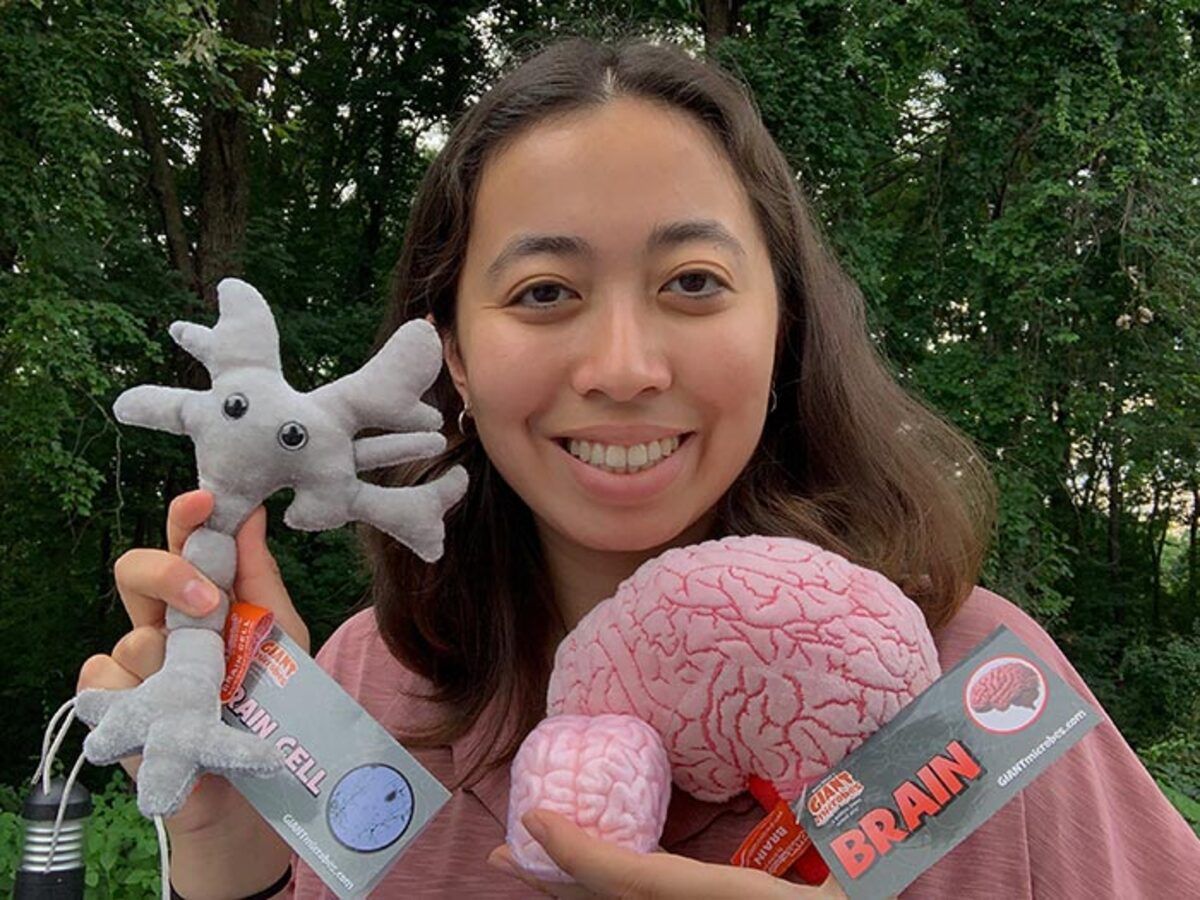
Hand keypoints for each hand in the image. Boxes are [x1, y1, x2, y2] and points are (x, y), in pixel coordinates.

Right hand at [76, 490, 307, 840]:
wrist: (258, 784)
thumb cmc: (273, 705)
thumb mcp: (279, 637)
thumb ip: (260, 578)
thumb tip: (252, 512)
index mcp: (207, 599)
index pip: (187, 545)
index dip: (188, 518)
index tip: (205, 499)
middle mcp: (165, 624)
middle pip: (136, 570)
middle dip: (169, 573)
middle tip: (209, 601)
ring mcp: (137, 664)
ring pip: (133, 634)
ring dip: (176, 663)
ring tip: (212, 697)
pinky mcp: (113, 704)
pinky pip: (105, 676)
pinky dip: (138, 694)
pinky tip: (167, 714)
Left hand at [487, 810, 847, 898]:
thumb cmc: (851, 898)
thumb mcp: (853, 880)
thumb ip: (845, 837)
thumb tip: (851, 789)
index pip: (631, 883)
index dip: (577, 854)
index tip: (534, 824)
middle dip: (550, 880)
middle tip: (499, 856)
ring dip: (575, 886)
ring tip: (535, 862)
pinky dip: (607, 892)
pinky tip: (602, 876)